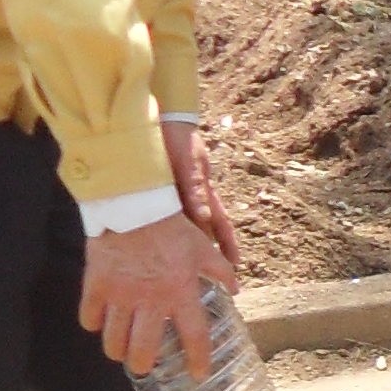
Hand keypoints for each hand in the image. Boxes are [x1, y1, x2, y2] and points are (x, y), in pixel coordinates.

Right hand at [82, 209, 231, 377]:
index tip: (198, 375)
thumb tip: (236, 289)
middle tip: (144, 367)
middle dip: (143, 365)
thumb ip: (222, 272)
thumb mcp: (205, 249)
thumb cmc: (173, 228)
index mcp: (181, 293)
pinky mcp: (96, 285)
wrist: (134, 206)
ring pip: (114, 339)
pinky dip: (93, 324)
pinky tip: (99, 324)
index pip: (194, 336)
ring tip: (121, 352)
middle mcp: (150, 301)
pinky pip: (90, 316)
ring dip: (117, 350)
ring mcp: (120, 295)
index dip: (197, 359)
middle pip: (144, 349)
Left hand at [161, 117, 240, 279]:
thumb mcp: (188, 163)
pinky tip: (156, 240)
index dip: (227, 244)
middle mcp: (192, 195)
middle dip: (207, 249)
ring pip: (184, 223)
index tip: (234, 265)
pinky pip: (164, 214)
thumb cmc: (176, 138)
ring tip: (184, 264)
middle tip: (210, 272)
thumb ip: (195, 189)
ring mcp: (176, 192)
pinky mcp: (160, 188)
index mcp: (203, 191)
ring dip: (186, 241)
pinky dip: (164, 228)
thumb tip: (204, 218)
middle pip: (203, 228)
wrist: (157, 118)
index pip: (220, 223)